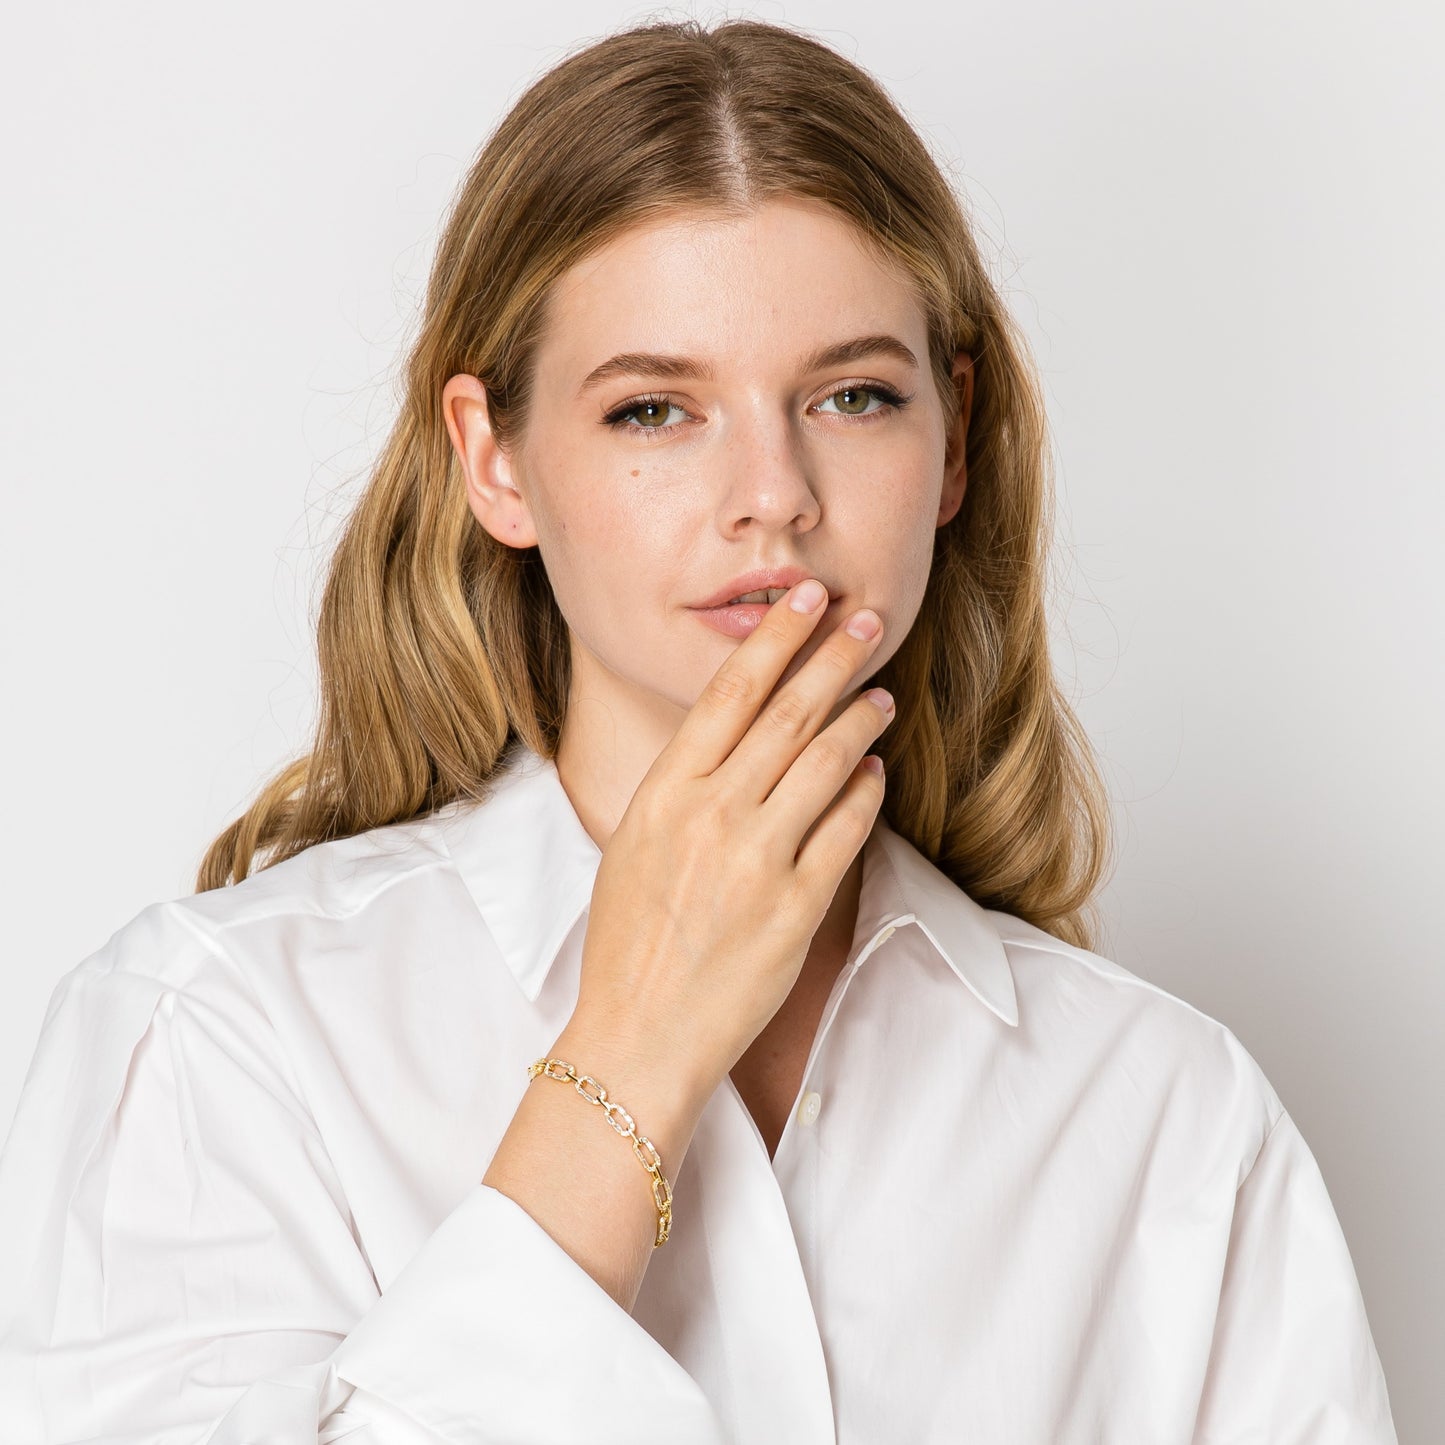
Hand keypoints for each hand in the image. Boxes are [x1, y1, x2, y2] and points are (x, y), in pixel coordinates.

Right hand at [570, 580, 894, 1095]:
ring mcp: (758, 861)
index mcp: (664, 793)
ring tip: (878, 693)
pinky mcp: (797, 907)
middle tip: (865, 619)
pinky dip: (865, 790)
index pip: (730, 693)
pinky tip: (874, 768)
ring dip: (858, 718)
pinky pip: (846, 830)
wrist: (639, 1033)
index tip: (806, 599)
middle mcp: (711, 816)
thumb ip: (684, 786)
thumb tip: (740, 735)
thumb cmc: (629, 940)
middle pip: (787, 714)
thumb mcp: (635, 843)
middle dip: (833, 656)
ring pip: (825, 762)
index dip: (777, 639)